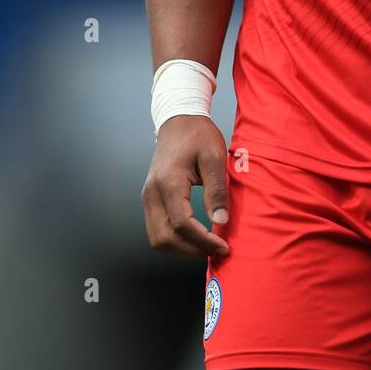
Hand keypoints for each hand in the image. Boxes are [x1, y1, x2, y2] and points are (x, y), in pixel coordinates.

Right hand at [141, 116, 230, 259]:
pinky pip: (156, 229)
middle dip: (192, 250)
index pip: (182, 224)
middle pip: (165, 238)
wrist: (178, 119)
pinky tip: (193, 237)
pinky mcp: (149, 198)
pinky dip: (174, 239)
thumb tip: (221, 221)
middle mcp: (152, 193)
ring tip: (205, 246)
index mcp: (168, 182)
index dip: (203, 240)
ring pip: (157, 238)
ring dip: (181, 249)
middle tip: (216, 249)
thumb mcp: (214, 157)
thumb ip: (217, 190)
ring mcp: (147, 196)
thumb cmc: (198, 134)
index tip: (223, 246)